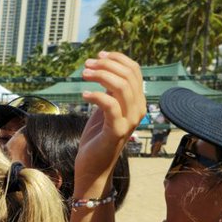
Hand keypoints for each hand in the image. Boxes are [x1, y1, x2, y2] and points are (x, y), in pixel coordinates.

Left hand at [77, 52, 146, 185]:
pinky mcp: (117, 130)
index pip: (134, 70)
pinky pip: (110, 105)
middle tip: (86, 65)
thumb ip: (110, 92)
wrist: (93, 166)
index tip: (98, 55)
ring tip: (83, 74)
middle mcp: (138, 109)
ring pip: (122, 87)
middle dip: (106, 65)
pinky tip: (83, 94)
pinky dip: (96, 95)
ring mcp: (130, 120)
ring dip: (100, 75)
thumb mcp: (105, 109)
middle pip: (128, 75)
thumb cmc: (97, 137)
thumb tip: (106, 70)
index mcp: (137, 101)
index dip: (117, 59)